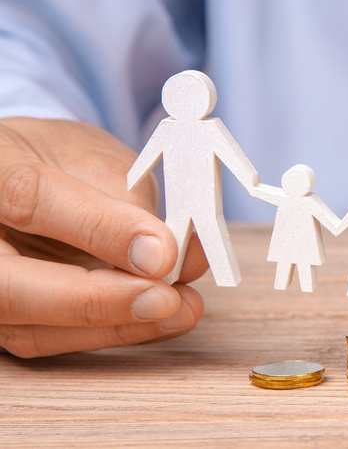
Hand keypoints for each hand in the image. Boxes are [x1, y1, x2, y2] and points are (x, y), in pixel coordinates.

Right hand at [0, 118, 208, 357]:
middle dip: (98, 300)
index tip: (162, 252)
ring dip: (114, 327)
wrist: (18, 174)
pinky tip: (158, 320)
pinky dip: (109, 333)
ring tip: (179, 311)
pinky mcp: (2, 317)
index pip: (29, 198)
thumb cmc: (55, 160)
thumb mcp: (93, 158)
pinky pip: (49, 339)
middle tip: (167, 299)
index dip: (99, 228)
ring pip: (31, 328)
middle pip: (11, 288)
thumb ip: (127, 202)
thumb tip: (175, 257)